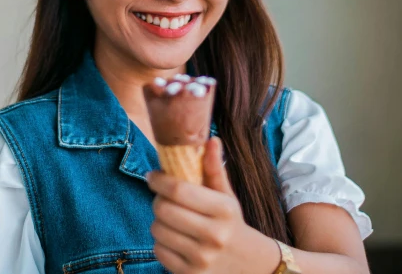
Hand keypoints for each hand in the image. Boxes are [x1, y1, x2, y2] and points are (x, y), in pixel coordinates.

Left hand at [145, 137, 263, 273]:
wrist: (248, 265)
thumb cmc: (231, 223)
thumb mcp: (227, 196)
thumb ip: (215, 168)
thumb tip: (212, 139)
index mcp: (224, 210)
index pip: (179, 190)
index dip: (159, 180)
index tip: (152, 176)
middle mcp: (214, 235)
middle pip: (163, 210)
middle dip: (158, 200)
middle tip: (163, 198)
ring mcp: (201, 258)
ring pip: (157, 230)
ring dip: (158, 222)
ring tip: (171, 219)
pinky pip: (158, 251)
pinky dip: (161, 243)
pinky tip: (174, 239)